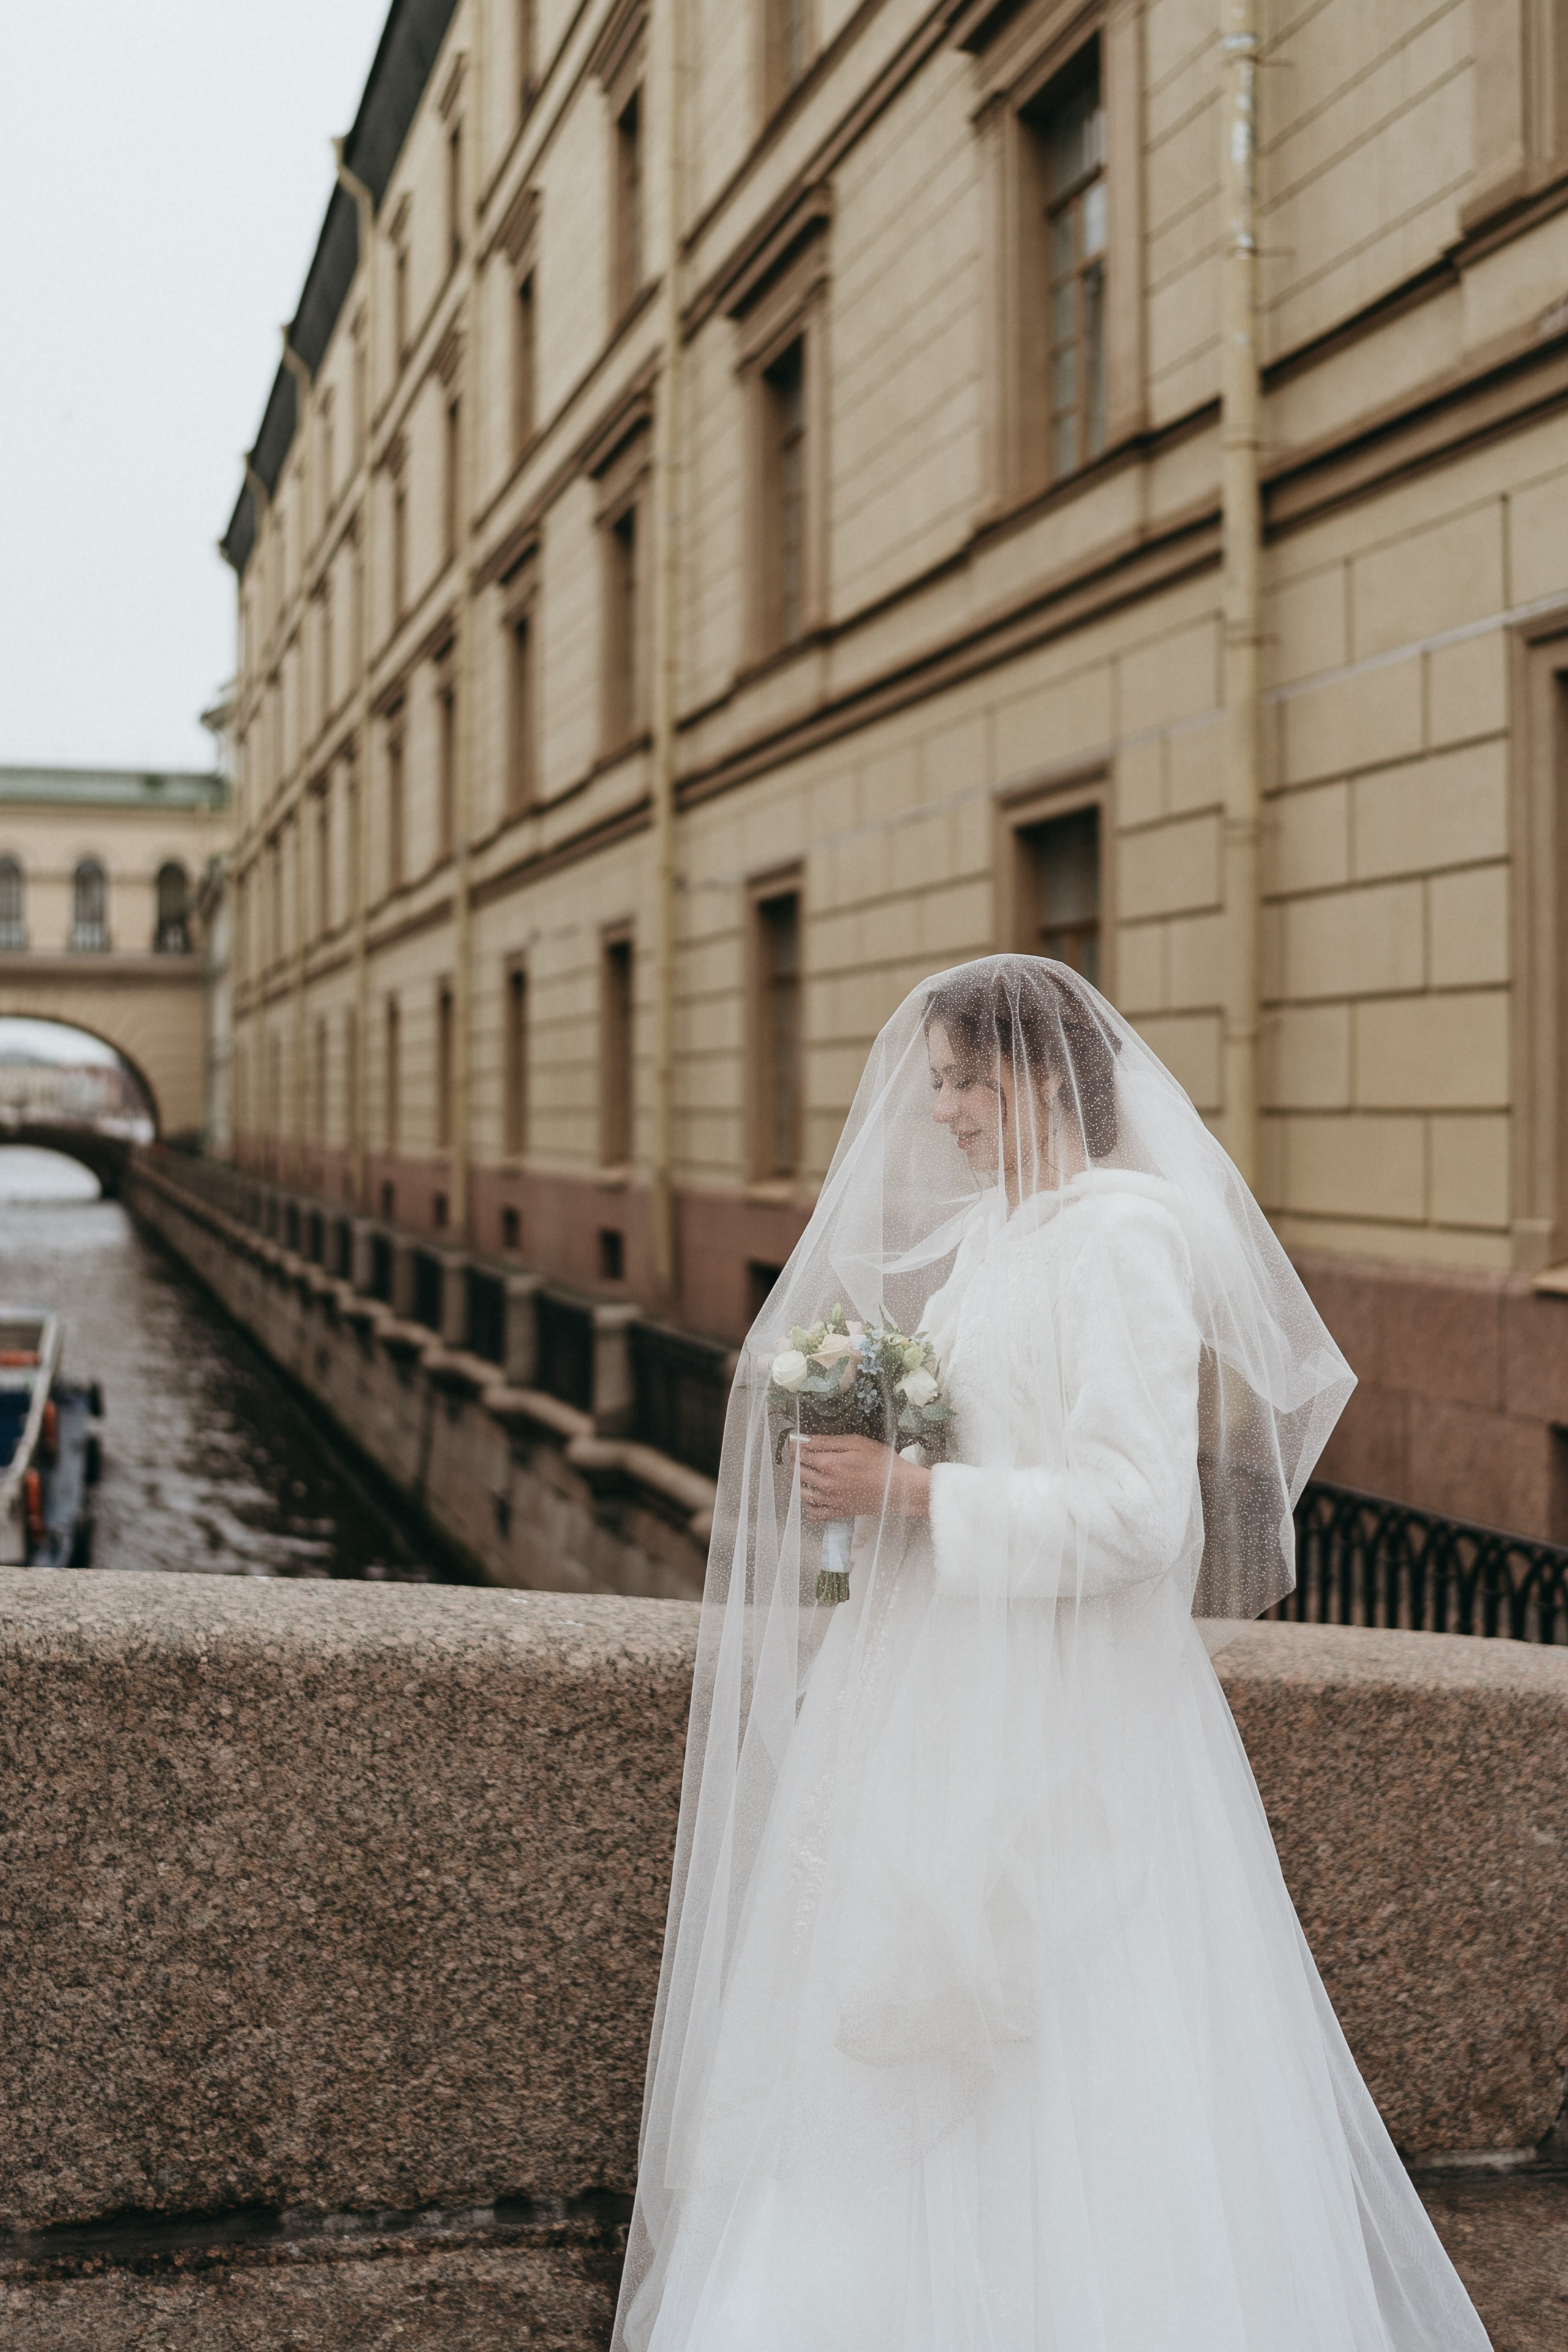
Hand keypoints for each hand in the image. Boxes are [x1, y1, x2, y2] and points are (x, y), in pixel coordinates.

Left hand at [791, 1435, 929, 1520]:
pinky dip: (809, 1505)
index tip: (794, 1442)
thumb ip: (828, 1442)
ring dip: (799, 1482)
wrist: (899, 1489)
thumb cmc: (882, 1463)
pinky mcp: (838, 1512)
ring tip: (805, 1473)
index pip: (800, 1454)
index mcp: (829, 1464)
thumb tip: (805, 1440)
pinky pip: (814, 1512)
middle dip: (795, 1461)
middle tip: (801, 1454)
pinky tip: (813, 1495)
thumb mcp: (856, 1443)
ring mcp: (831, 1501)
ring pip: (801, 1493)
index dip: (794, 1446)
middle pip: (797, 1472)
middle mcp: (825, 1484)